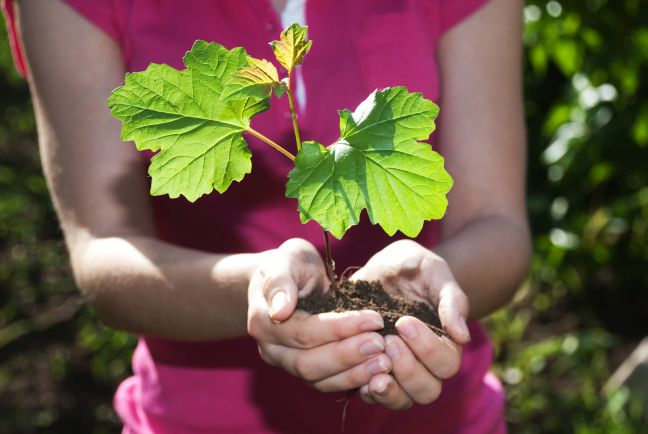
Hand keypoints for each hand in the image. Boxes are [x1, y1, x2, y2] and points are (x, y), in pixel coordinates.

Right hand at [248, 238, 391, 391]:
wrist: (290, 278)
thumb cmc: (291, 264)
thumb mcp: (288, 258)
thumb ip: (281, 281)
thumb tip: (280, 311)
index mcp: (262, 321)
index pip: (303, 333)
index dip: (339, 328)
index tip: (374, 319)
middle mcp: (271, 349)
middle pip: (308, 363)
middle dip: (348, 355)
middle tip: (381, 343)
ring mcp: (287, 364)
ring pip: (319, 380)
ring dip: (354, 373)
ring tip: (385, 362)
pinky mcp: (306, 371)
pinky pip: (328, 384)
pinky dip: (354, 381)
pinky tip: (379, 373)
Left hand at [351, 239, 469, 408]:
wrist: (380, 268)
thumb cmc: (413, 267)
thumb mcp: (432, 270)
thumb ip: (451, 299)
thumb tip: (463, 335)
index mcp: (444, 343)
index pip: (447, 364)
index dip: (428, 348)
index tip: (404, 322)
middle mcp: (424, 364)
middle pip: (428, 390)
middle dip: (408, 369)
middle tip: (388, 340)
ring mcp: (397, 371)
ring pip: (403, 400)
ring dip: (389, 388)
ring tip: (374, 367)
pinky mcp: (370, 371)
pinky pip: (372, 396)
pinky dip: (365, 390)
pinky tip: (356, 372)